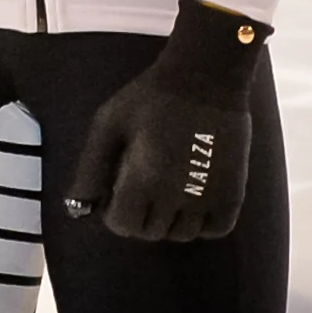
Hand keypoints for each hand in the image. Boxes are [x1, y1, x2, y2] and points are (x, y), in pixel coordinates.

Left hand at [64, 0, 269, 243]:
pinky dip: (202, 222)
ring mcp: (209, 198)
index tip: (118, 192)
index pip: (123, 226)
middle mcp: (177, 197)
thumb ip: (90, 169)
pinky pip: (215, 230)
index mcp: (144, 180)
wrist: (205, 78)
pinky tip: (192, 197)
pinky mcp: (233, 194)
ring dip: (170, 220)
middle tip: (142, 186)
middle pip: (151, 233)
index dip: (115, 212)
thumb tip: (78, 209)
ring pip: (183, 235)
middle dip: (140, 215)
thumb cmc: (150, 98)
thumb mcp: (108, 124)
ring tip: (167, 190)